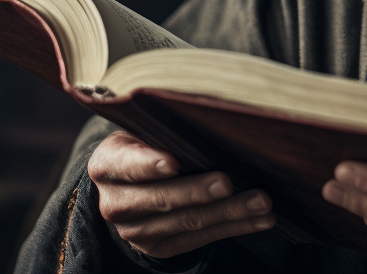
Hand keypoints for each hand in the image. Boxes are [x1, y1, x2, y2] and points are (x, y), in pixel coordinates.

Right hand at [88, 131, 275, 257]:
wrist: (128, 186)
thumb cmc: (145, 146)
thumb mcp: (141, 132)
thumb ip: (162, 130)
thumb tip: (210, 117)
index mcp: (106, 166)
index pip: (126, 165)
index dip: (149, 164)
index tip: (173, 161)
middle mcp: (115, 204)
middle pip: (161, 198)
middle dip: (198, 191)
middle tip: (227, 181)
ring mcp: (136, 232)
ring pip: (187, 222)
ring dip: (229, 212)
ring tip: (260, 201)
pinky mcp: (160, 248)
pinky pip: (202, 239)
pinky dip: (235, 227)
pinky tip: (261, 219)